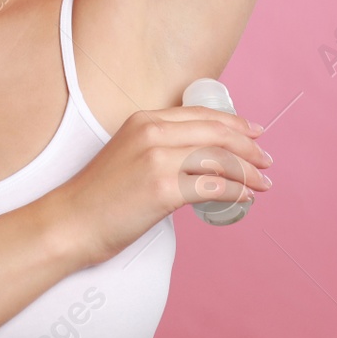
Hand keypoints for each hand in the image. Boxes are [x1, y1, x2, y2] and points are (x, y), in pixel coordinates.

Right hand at [43, 104, 272, 266]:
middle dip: (249, 147)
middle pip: (217, 133)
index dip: (235, 123)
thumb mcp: (126, 155)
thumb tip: (197, 161)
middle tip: (266, 161)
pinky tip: (245, 198)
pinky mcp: (163, 190)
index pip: (202, 114)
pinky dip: (236, 192)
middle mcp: (152, 133)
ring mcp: (158, 160)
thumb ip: (158, 148)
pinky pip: (213, 187)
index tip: (255, 133)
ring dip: (248, 172)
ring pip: (220, 159)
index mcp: (144, 120)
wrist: (69, 223)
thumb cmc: (97, 197)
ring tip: (263, 183)